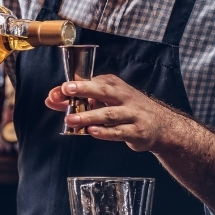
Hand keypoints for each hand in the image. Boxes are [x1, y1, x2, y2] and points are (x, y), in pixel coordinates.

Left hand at [45, 73, 184, 152]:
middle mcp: (123, 96)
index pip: (91, 82)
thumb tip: (51, 99)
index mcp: (113, 85)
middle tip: (65, 90)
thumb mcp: (105, 100)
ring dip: (89, 116)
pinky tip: (92, 132)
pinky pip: (120, 131)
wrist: (162, 126)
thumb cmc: (127, 109)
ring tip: (71, 120)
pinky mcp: (137, 131)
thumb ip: (77, 100)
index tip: (56, 92)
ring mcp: (132, 113)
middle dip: (84, 89)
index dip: (73, 86)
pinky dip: (106, 132)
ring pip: (109, 113)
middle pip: (103, 91)